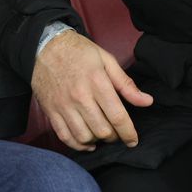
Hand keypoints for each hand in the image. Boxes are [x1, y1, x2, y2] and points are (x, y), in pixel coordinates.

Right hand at [30, 31, 152, 150]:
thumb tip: (147, 101)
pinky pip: (65, 137)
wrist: (44, 46)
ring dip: (97, 141)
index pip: (118, 116)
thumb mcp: (106, 60)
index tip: (133, 140)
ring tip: (101, 134)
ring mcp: (63, 105)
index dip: (129, 133)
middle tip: (116, 132)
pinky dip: (77, 145)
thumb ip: (126, 84)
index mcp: (97, 82)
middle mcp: (80, 96)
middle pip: (102, 131)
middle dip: (114, 137)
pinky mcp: (51, 111)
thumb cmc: (78, 51)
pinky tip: (86, 142)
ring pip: (84, 137)